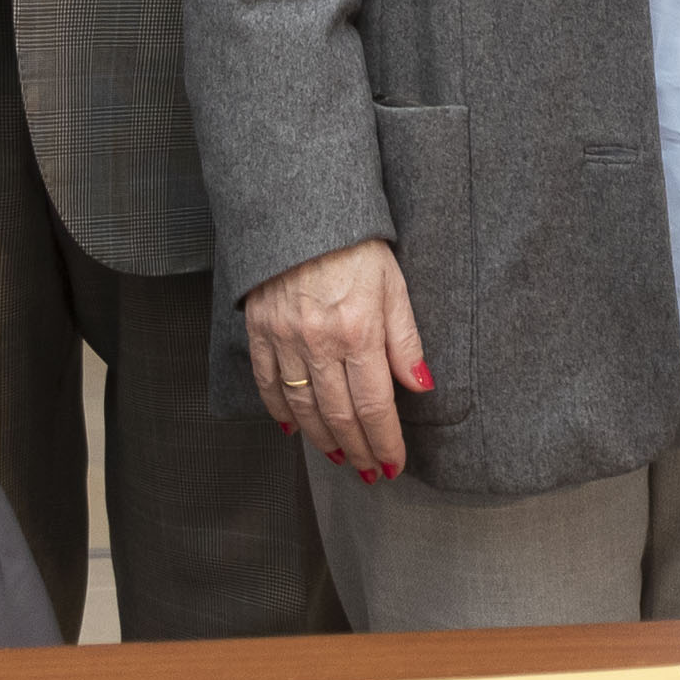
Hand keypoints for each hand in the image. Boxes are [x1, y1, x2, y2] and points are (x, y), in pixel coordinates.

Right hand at [245, 239, 426, 481]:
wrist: (298, 207)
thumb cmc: (353, 243)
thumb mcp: (393, 284)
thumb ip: (406, 340)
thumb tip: (421, 387)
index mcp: (358, 330)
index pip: (374, 405)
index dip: (385, 442)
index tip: (394, 464)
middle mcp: (318, 341)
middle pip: (338, 415)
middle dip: (357, 450)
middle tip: (369, 472)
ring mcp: (283, 338)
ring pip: (302, 407)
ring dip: (321, 440)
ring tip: (338, 458)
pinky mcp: (259, 329)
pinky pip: (267, 383)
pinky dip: (279, 411)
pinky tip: (292, 429)